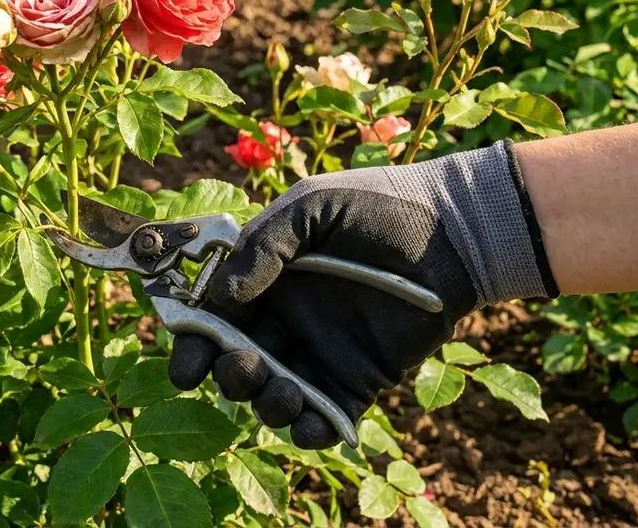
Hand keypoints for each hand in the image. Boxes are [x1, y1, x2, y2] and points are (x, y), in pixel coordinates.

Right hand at [168, 141, 557, 447]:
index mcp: (261, 281)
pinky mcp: (357, 380)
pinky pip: (324, 418)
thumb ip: (264, 245)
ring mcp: (318, 353)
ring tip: (284, 391)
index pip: (211, 318)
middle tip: (245, 365)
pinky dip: (309, 431)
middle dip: (227, 374)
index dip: (191, 343)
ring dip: (264, 404)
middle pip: (234, 363)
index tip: (186, 363)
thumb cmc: (375, 206)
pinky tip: (309, 422)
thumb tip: (224, 296)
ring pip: (271, 396)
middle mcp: (283, 322)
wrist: (451, 230)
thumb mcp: (312, 207)